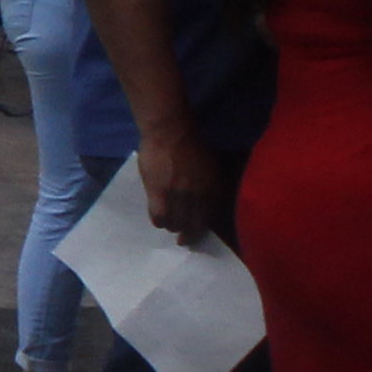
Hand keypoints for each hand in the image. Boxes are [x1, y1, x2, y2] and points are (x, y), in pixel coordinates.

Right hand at [138, 130, 229, 246]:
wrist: (170, 132)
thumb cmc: (192, 147)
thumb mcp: (212, 168)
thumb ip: (211, 188)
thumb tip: (209, 205)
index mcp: (213, 190)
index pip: (209, 218)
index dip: (202, 229)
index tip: (196, 234)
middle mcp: (198, 196)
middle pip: (193, 224)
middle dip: (188, 234)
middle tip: (183, 239)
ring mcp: (178, 194)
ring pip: (175, 222)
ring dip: (172, 226)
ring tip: (169, 225)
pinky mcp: (158, 191)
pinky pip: (159, 215)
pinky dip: (159, 220)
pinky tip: (158, 220)